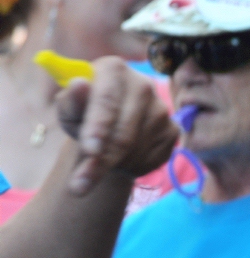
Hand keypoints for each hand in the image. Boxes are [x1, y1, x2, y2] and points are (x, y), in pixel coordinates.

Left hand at [56, 57, 177, 194]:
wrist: (109, 127)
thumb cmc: (84, 115)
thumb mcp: (69, 110)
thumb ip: (70, 102)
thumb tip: (79, 85)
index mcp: (113, 70)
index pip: (106, 101)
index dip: (98, 127)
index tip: (89, 150)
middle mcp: (143, 85)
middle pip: (123, 132)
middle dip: (100, 162)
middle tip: (78, 187)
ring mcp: (162, 109)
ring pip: (136, 149)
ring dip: (114, 166)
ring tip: (99, 166)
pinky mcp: (173, 131)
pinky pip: (152, 159)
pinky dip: (132, 168)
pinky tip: (122, 162)